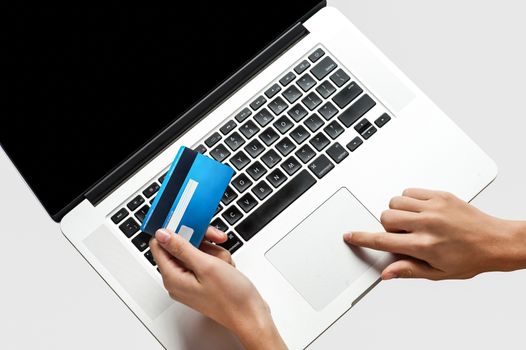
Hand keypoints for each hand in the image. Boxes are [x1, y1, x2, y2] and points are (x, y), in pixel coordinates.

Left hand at [150, 227, 285, 349]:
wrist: (251, 316)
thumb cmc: (231, 298)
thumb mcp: (205, 265)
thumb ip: (181, 247)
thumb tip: (161, 234)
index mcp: (172, 277)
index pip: (160, 244)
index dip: (173, 230)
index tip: (189, 221)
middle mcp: (179, 279)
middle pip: (182, 245)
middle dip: (201, 241)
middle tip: (215, 239)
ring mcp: (192, 280)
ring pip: (197, 250)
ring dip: (214, 252)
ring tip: (224, 263)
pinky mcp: (204, 281)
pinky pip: (207, 260)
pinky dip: (218, 260)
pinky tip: (227, 268)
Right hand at [344, 188, 525, 279]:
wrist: (496, 242)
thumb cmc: (470, 259)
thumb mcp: (438, 273)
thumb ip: (408, 270)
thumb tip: (386, 273)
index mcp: (424, 245)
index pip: (382, 240)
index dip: (361, 238)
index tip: (349, 235)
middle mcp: (427, 224)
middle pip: (385, 217)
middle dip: (387, 226)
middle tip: (402, 234)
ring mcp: (433, 207)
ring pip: (395, 201)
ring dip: (397, 212)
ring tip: (411, 221)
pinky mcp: (440, 195)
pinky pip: (410, 191)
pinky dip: (408, 200)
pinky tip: (419, 211)